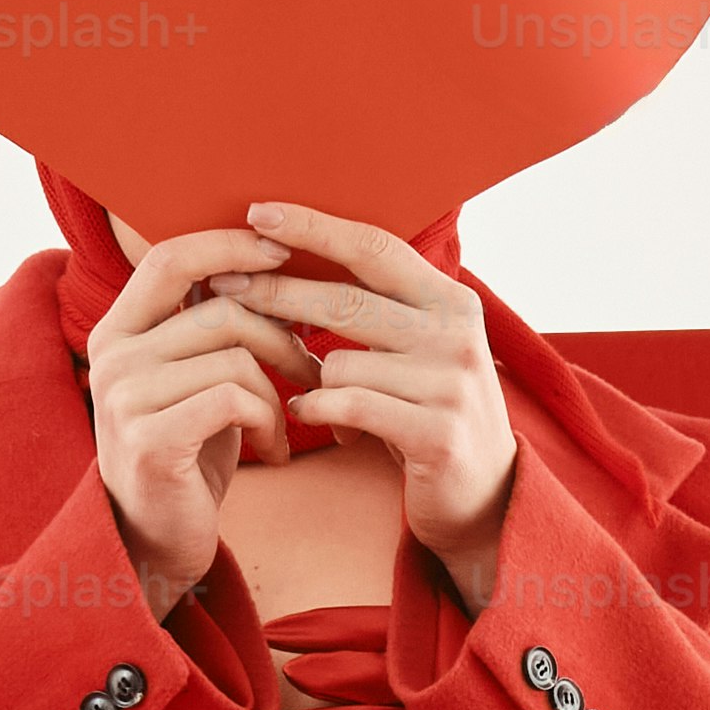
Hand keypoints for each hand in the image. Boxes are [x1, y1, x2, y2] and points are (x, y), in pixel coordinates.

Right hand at [80, 222, 303, 611]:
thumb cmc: (189, 454)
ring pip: (233, 355)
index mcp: (117, 329)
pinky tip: (271, 451)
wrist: (157, 543)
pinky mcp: (148, 441)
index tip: (286, 252)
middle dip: (282, 336)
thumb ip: (209, 326)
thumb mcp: (194, 379)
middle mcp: (110, 355)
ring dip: (279, 391)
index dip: (231, 244)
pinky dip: (268, 423)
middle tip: (312, 370)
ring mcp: (123, 398)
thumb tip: (273, 261)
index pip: (171, 256)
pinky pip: (233, 399)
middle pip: (220, 308)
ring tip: (287, 425)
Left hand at [212, 202, 521, 606]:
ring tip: (315, 398)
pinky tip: (312, 416)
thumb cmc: (429, 413)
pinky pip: (348, 407)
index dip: (314, 227)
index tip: (257, 213)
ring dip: (311, 382)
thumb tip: (292, 257)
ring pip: (338, 362)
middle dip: (276, 293)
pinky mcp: (436, 432)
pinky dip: (318, 412)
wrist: (485, 496)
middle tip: (224, 291)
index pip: (374, 247)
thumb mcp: (418, 350)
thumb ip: (378, 309)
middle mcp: (456, 332)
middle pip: (345, 300)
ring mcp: (450, 382)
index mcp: (450, 300)